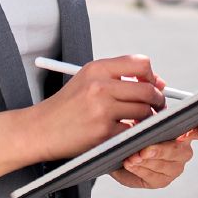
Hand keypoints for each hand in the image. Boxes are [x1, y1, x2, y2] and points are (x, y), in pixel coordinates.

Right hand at [30, 55, 165, 161]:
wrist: (39, 129)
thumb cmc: (67, 106)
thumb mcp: (87, 80)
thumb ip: (118, 77)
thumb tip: (158, 82)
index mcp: (97, 68)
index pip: (140, 63)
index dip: (151, 76)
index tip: (152, 86)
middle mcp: (100, 85)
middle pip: (147, 89)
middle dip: (157, 101)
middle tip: (157, 108)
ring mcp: (102, 109)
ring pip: (144, 111)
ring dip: (147, 119)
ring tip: (139, 122)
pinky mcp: (103, 132)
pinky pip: (133, 131)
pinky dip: (134, 134)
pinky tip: (125, 134)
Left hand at [110, 117, 197, 188]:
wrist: (119, 148)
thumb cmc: (134, 128)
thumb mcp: (141, 116)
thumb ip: (151, 109)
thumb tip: (155, 98)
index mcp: (184, 130)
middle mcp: (183, 149)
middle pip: (179, 150)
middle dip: (160, 150)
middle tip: (145, 149)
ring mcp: (175, 166)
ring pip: (165, 165)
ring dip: (146, 160)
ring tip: (131, 156)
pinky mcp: (162, 180)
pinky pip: (154, 176)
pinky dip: (140, 169)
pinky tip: (130, 163)